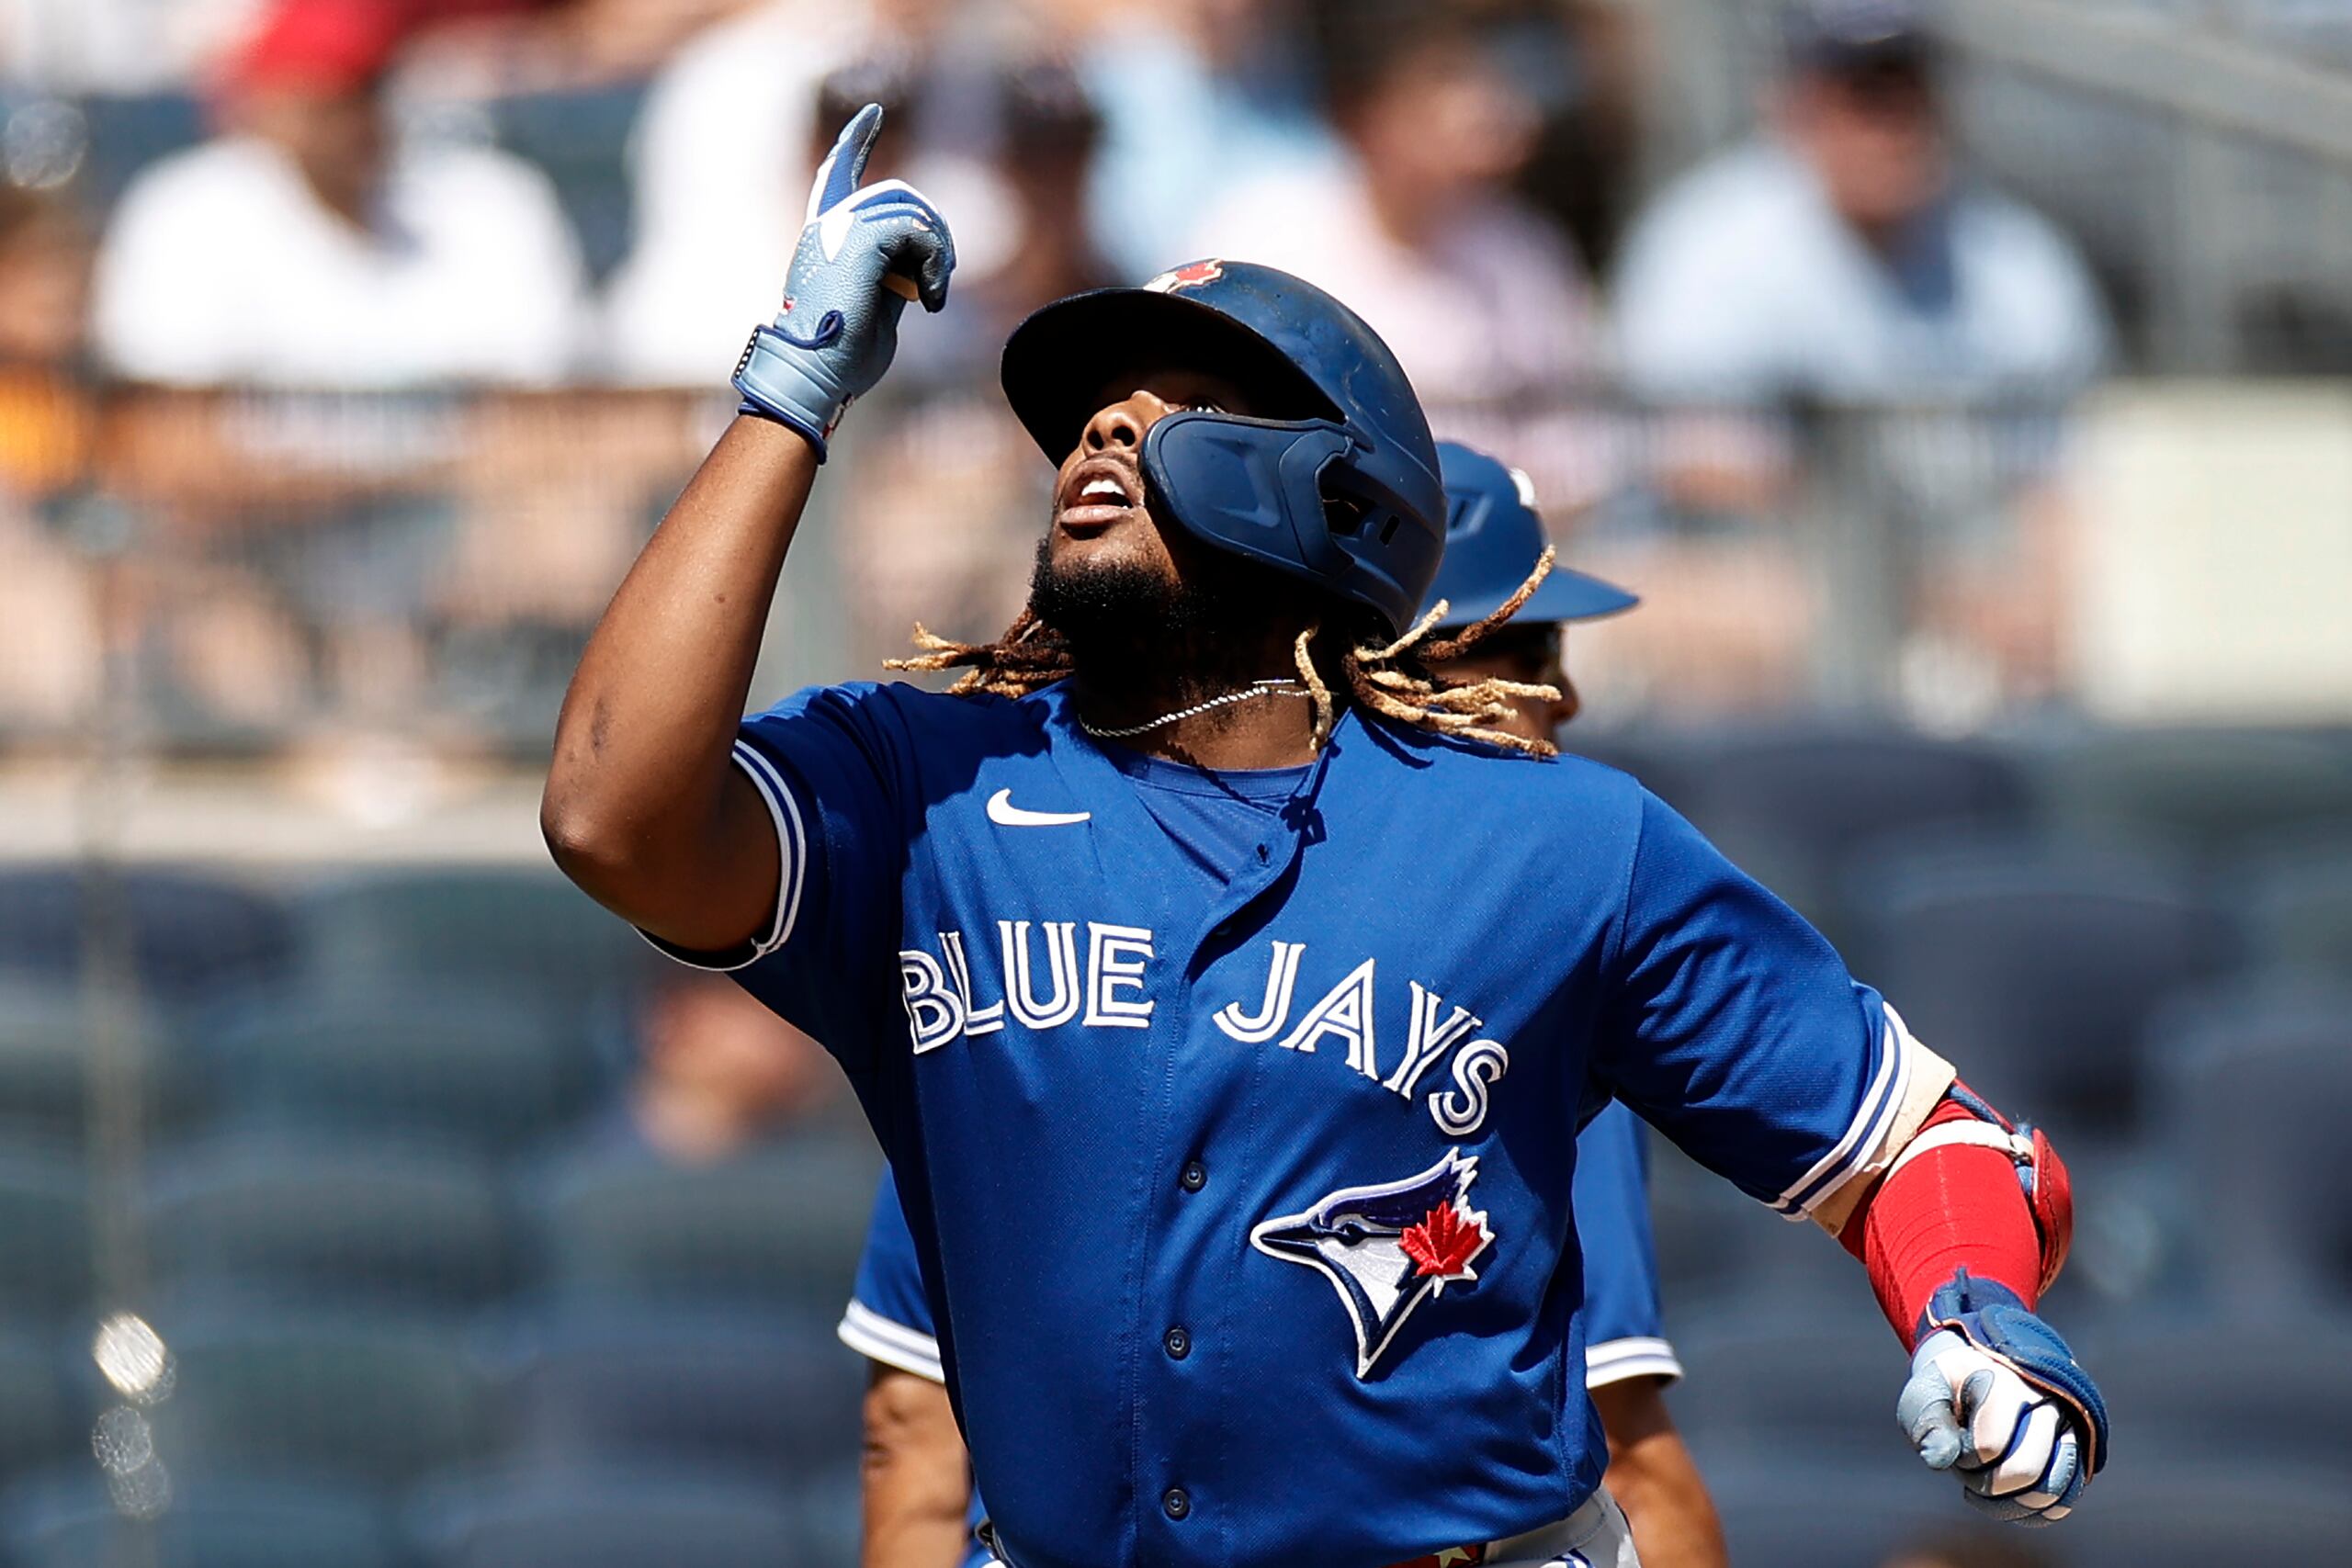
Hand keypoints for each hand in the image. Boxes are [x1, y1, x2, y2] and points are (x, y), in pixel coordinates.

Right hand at [733, 103, 953, 456]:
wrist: (816, 375)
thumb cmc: (842, 358)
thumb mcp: (872, 306)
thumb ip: (890, 273)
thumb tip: (919, 262)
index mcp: (823, 238)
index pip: (836, 174)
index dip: (854, 141)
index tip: (872, 114)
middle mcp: (826, 226)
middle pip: (896, 194)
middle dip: (933, 229)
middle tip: (940, 279)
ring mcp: (840, 230)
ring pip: (912, 209)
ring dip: (938, 253)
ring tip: (934, 295)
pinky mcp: (861, 241)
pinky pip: (919, 231)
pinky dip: (936, 263)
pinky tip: (930, 300)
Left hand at [1895, 1272, 2106, 1524]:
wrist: (1985, 1376)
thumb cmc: (1951, 1389)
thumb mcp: (1927, 1392)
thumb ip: (1928, 1422)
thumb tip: (1939, 1460)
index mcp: (2006, 1383)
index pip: (1990, 1444)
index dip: (1965, 1457)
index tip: (1955, 1443)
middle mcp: (2047, 1405)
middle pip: (2025, 1470)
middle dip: (1987, 1482)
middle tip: (1969, 1466)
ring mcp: (2067, 1431)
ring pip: (2051, 1491)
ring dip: (2010, 1501)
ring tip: (1986, 1483)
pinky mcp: (2075, 1457)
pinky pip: (2063, 1502)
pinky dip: (2031, 1512)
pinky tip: (2005, 1499)